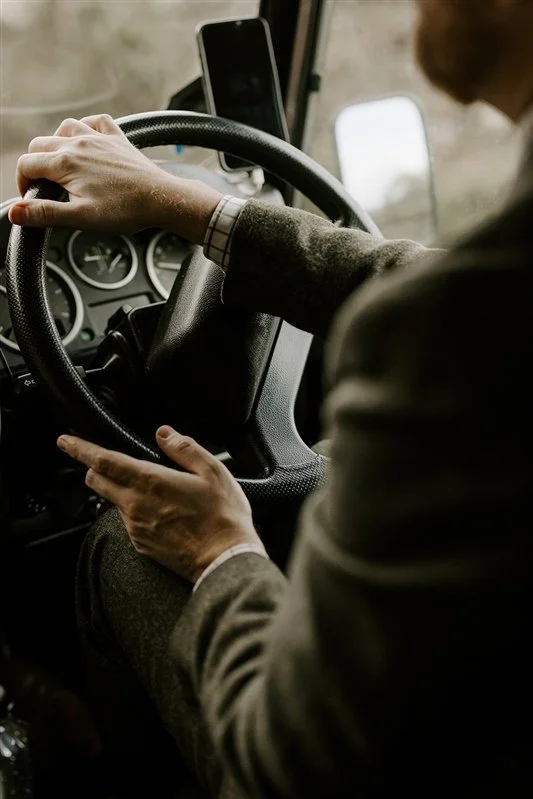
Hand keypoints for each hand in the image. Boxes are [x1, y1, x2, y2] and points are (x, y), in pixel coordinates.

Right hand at [8, 114, 221, 243]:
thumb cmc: (125, 210)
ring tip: (61, 166)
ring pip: (64, 128)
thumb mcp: (80, 217)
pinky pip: (95, 122)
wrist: (161, 199)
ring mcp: (98, 137)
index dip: (22, 184)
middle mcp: (78, 143)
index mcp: (65, 163)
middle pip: (40, 145)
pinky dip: (86, 128)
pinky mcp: (117, 138)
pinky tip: (88, 141)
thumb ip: (45, 213)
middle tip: (45, 188)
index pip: (26, 164)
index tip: (31, 200)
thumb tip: (16, 212)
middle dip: (35, 165)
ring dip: (56, 144)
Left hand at [57, 426, 263, 582]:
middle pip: (97, 481)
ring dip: (119, 490)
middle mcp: (136, 505)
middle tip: (104, 461)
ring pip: (113, 501)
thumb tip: (164, 433)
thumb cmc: (223, 516)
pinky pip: (128, 522)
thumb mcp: (212, 470)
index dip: (81, 448)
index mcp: (151, 481)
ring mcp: (136, 527)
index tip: (66, 441)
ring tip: (146, 488)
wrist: (226, 560)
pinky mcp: (142, 545)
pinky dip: (134, 511)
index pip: (104, 461)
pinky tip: (159, 511)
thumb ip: (184, 448)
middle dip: (94, 468)